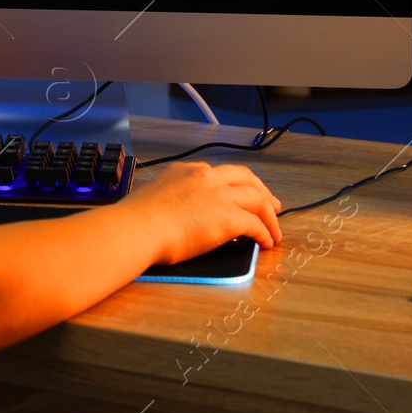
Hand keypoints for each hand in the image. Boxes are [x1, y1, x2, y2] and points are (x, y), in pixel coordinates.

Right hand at [130, 161, 282, 265]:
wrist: (139, 227)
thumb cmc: (137, 218)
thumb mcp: (155, 195)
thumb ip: (172, 198)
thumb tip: (176, 213)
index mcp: (186, 170)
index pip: (219, 174)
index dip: (234, 186)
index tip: (239, 195)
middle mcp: (206, 176)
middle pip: (246, 178)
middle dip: (262, 191)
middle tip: (272, 205)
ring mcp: (220, 195)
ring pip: (257, 199)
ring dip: (269, 215)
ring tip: (274, 229)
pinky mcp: (229, 217)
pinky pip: (256, 224)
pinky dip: (265, 233)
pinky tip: (266, 242)